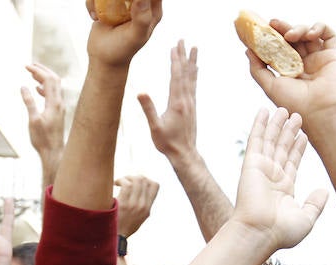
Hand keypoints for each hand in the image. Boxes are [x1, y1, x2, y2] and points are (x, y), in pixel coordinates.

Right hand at [21, 63, 65, 162]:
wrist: (54, 153)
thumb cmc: (43, 139)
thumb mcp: (33, 120)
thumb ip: (29, 102)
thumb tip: (23, 87)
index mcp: (54, 103)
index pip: (48, 80)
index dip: (37, 71)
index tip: (26, 66)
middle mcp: (59, 103)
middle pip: (54, 79)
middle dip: (43, 70)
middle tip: (30, 65)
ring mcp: (60, 108)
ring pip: (55, 87)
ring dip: (44, 78)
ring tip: (32, 74)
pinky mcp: (58, 113)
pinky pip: (53, 95)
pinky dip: (45, 88)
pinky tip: (37, 89)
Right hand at [84, 0, 161, 68]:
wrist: (104, 58)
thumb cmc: (122, 50)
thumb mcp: (135, 37)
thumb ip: (142, 19)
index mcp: (153, 9)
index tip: (126, 2)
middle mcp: (140, 1)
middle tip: (114, 10)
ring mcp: (123, 0)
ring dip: (99, 0)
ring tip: (100, 15)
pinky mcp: (108, 1)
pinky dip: (91, 3)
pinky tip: (95, 17)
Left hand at [115, 175, 158, 237]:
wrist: (114, 239)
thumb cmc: (123, 227)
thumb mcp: (138, 218)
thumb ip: (142, 205)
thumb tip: (140, 189)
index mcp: (148, 209)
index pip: (155, 185)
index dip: (145, 179)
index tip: (135, 182)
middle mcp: (143, 206)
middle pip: (145, 180)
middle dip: (134, 176)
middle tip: (125, 181)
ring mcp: (134, 205)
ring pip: (137, 180)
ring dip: (127, 177)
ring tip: (119, 182)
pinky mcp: (124, 204)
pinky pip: (127, 184)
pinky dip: (121, 180)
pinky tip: (115, 184)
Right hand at [138, 40, 197, 160]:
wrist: (185, 154)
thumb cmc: (168, 143)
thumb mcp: (155, 127)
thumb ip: (149, 109)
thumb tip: (140, 92)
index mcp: (177, 102)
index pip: (176, 76)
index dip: (175, 60)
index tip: (174, 46)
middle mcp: (187, 100)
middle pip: (185, 73)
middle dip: (183, 56)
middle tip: (183, 40)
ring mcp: (191, 103)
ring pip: (191, 78)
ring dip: (191, 62)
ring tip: (193, 48)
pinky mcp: (192, 107)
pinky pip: (193, 86)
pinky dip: (193, 74)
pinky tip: (195, 69)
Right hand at [228, 108, 326, 252]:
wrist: (259, 233)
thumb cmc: (281, 233)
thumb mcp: (306, 219)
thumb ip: (316, 204)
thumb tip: (324, 191)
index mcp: (285, 189)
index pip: (292, 162)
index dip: (298, 148)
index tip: (303, 135)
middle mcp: (273, 177)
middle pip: (282, 148)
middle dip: (289, 132)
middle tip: (297, 116)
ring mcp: (262, 169)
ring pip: (271, 141)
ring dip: (277, 125)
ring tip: (284, 109)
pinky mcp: (252, 164)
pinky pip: (256, 140)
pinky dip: (259, 125)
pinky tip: (263, 111)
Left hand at [246, 21, 335, 129]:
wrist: (318, 112)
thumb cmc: (295, 104)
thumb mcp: (269, 86)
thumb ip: (257, 69)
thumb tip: (248, 51)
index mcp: (290, 70)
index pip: (281, 47)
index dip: (272, 37)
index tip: (262, 30)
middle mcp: (305, 63)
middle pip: (294, 38)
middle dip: (282, 28)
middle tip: (273, 24)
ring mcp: (319, 58)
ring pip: (308, 33)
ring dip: (298, 28)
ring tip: (290, 36)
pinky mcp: (333, 55)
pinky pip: (328, 34)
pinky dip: (319, 28)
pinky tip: (310, 34)